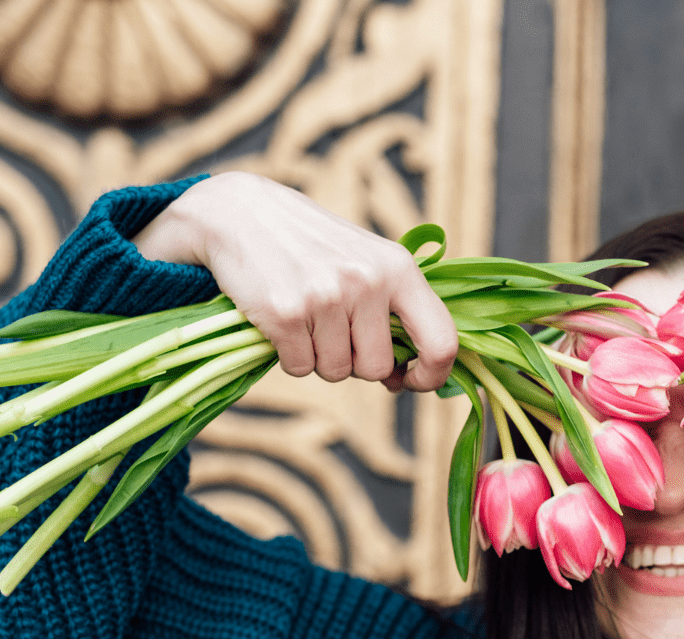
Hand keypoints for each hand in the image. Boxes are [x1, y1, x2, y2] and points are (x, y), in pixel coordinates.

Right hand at [132, 172, 456, 391]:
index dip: (431, 375)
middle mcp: (367, 281)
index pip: (442, 341)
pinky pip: (299, 367)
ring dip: (318, 357)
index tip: (411, 380)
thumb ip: (395, 314)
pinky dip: (290, 355)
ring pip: (335, 371)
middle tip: (333, 329)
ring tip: (306, 317)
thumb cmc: (314, 247)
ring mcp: (326, 297)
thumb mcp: (368, 261)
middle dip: (354, 363)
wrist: (241, 213)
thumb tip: (405, 379)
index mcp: (399, 269)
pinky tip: (283, 321)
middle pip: (376, 368)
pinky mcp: (286, 313)